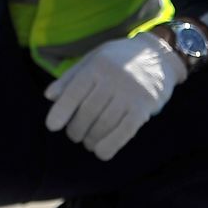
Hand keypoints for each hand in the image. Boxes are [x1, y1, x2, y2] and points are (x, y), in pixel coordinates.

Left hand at [43, 33, 183, 160]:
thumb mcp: (93, 59)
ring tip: (87, 142)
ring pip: (104, 124)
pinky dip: (111, 145)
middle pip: (88, 112)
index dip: (61, 111)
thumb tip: (49, 96)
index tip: (52, 126)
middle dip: (76, 129)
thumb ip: (70, 77)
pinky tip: (101, 152)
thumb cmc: (118, 59)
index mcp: (97, 65)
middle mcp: (113, 78)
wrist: (158, 55)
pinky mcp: (145, 106)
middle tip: (75, 135)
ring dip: (91, 139)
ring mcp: (131, 93)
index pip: (74, 92)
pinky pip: (125, 131)